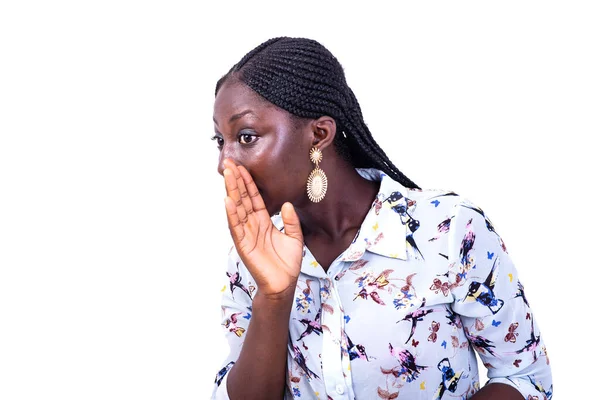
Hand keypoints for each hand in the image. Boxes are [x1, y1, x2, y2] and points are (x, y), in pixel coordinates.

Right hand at [223, 159, 303, 299]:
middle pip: (242, 199)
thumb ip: (291, 220)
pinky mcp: (243, 245)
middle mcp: (252, 225)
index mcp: (263, 221)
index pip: (253, 197)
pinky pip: (236, 227)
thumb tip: (287, 204)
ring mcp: (246, 234)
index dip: (248, 182)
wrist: (284, 284)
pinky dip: (232, 214)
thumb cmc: (287, 263)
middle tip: (230, 163)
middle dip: (236, 181)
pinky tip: (228, 201)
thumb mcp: (294, 237)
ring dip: (232, 192)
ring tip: (228, 175)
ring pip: (237, 209)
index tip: (242, 167)